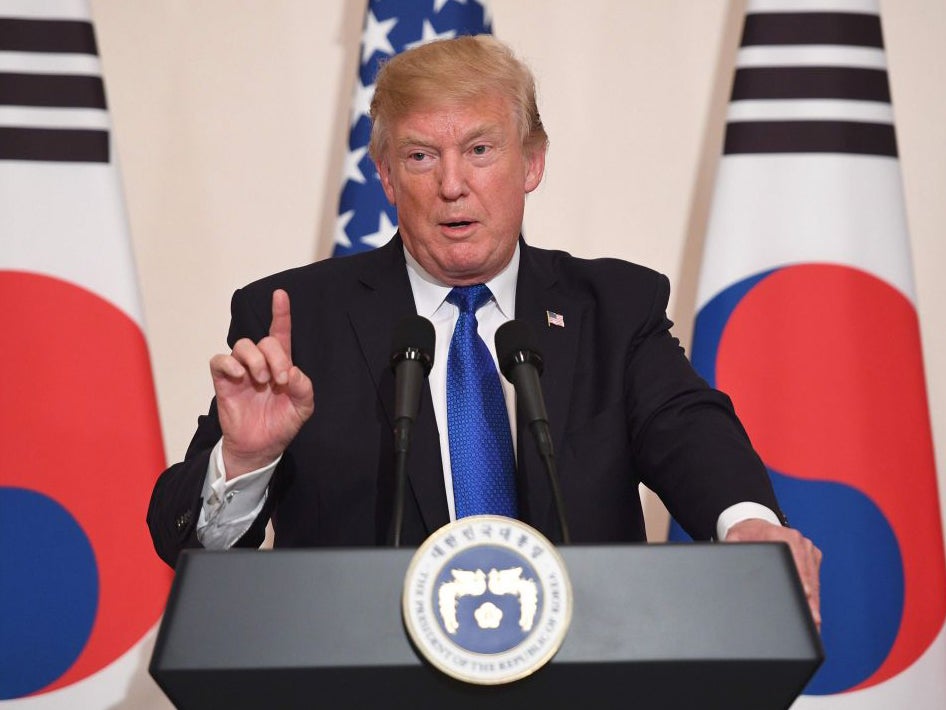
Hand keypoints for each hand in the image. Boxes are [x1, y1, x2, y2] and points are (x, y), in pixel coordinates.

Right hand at [210, 289, 314, 477]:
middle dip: (275, 356)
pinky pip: (219, 360)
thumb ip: (303, 387)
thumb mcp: (303, 408)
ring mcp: (241, 371)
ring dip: (255, 359)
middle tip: (280, 379)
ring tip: (261, 380)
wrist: (261, 447)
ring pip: (242, 345)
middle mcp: (260, 363)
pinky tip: (240, 375)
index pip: (281, 334)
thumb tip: (291, 371)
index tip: (281, 294)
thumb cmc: (281, 424)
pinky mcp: (224, 381)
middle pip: (264, 340)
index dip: (281, 313)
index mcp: (281, 365)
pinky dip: (230, 363)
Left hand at [724, 518, 821, 630]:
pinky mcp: (812, 557)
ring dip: (814, 601)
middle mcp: (800, 541)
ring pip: (814, 580)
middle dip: (811, 598)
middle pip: (808, 575)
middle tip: (812, 619)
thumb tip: (728, 559)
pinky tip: (811, 611)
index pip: (797, 561)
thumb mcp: (736, 538)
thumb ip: (732, 547)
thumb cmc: (747, 533)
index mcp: (785, 536)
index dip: (802, 579)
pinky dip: (814, 596)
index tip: (806, 595)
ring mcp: (808, 549)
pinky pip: (815, 579)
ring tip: (813, 622)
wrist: (756, 524)